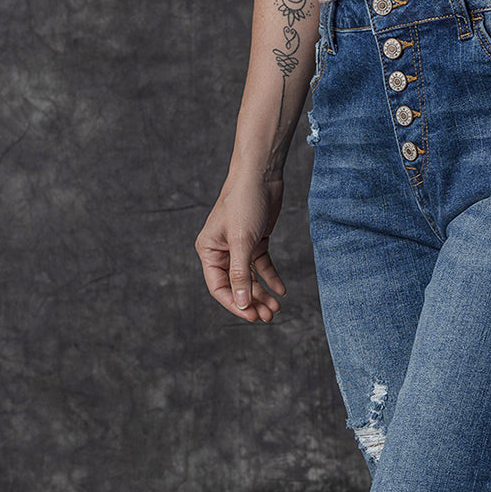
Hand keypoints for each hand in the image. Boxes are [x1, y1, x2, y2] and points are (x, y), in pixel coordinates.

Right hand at [195, 171, 286, 322]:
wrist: (260, 174)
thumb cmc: (244, 202)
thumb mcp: (242, 242)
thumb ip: (241, 274)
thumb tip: (241, 303)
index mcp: (209, 251)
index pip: (219, 287)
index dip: (235, 304)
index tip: (252, 316)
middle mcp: (222, 251)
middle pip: (236, 286)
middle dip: (252, 302)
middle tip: (269, 316)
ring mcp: (239, 247)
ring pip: (250, 279)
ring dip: (263, 294)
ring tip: (277, 307)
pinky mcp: (255, 241)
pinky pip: (262, 266)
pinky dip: (271, 278)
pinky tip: (282, 290)